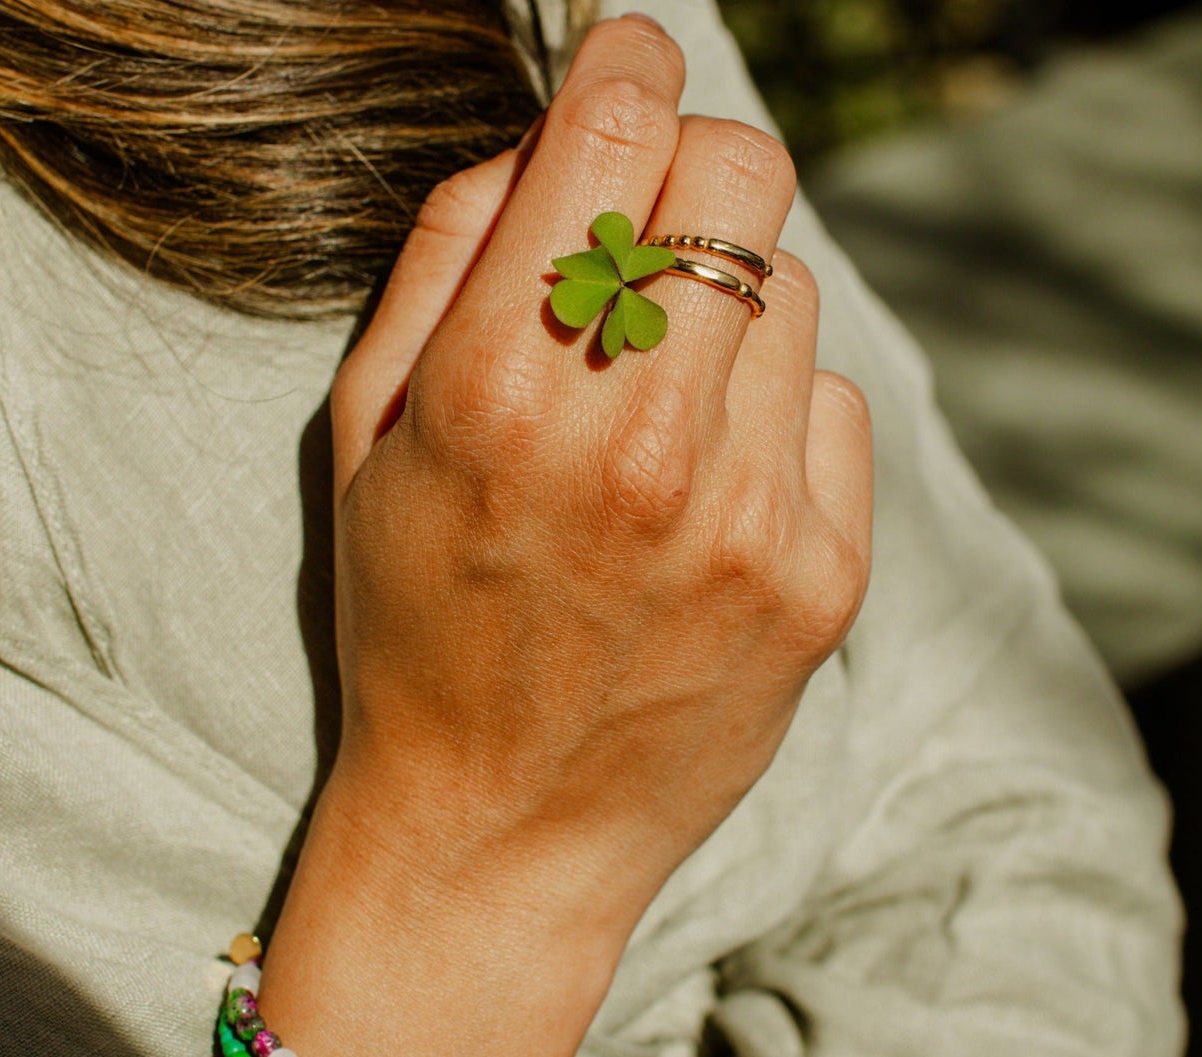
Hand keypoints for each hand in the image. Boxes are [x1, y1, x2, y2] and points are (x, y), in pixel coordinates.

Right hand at [327, 14, 871, 961]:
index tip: (627, 63)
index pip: (618, 127)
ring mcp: (750, 517)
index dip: (628, 59)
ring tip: (662, 402)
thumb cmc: (414, 635)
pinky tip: (711, 485)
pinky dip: (777, 411)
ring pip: (794, 289)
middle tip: (647, 225)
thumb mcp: (365, 443)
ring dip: (729, 306)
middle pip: (743, 175)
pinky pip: (835, 405)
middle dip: (692, 168)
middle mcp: (640, 443)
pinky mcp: (822, 580)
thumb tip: (551, 142)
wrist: (499, 833)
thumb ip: (444, 259)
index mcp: (502, 395)